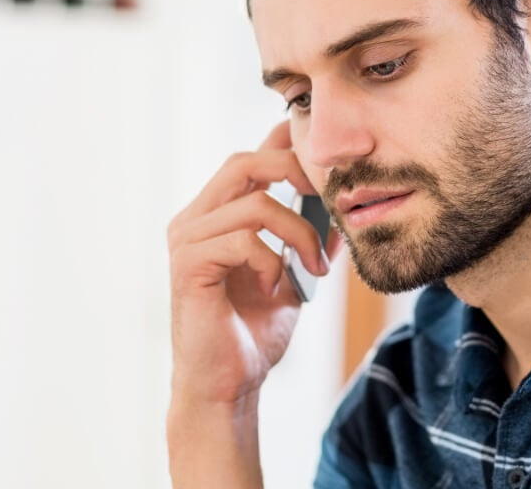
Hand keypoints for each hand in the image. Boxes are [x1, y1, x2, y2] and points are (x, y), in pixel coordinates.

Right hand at [167, 121, 341, 407]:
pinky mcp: (188, 264)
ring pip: (254, 205)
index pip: (249, 159)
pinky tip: (276, 287)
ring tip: (314, 266)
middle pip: (244, 162)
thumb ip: (309, 239)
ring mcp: (187, 239)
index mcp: (216, 214)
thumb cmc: (254, 332)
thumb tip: (343, 208)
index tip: (325, 160)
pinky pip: (243, 240)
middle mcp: (194, 219)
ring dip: (298, 233)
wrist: (228, 385)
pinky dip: (272, 261)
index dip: (284, 145)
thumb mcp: (294, 276)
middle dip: (293, 172)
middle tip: (327, 200)